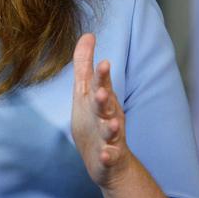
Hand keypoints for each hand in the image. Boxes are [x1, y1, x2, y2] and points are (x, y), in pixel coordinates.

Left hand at [71, 33, 130, 187]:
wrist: (108, 163)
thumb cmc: (96, 121)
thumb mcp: (88, 92)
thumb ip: (86, 65)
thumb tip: (88, 34)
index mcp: (102, 101)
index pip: (101, 85)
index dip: (102, 76)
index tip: (103, 62)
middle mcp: (108, 117)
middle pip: (106, 106)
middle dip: (105, 98)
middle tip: (102, 92)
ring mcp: (110, 138)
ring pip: (112, 132)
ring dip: (112, 127)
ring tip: (112, 124)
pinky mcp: (109, 158)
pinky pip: (110, 157)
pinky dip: (108, 155)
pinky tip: (106, 153)